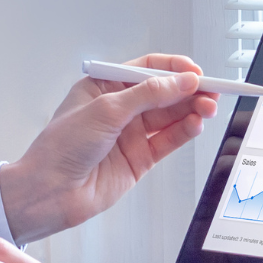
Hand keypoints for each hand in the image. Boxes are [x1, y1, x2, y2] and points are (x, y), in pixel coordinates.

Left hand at [0, 54, 217, 241]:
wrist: (49, 193)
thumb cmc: (59, 148)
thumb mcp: (105, 110)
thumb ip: (147, 96)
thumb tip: (180, 82)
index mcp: (103, 87)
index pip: (146, 69)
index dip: (173, 69)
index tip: (195, 73)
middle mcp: (118, 109)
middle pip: (163, 93)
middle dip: (188, 91)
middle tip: (212, 90)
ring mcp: (129, 135)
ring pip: (169, 117)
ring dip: (191, 110)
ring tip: (209, 107)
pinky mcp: (138, 159)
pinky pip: (167, 141)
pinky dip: (184, 131)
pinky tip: (196, 123)